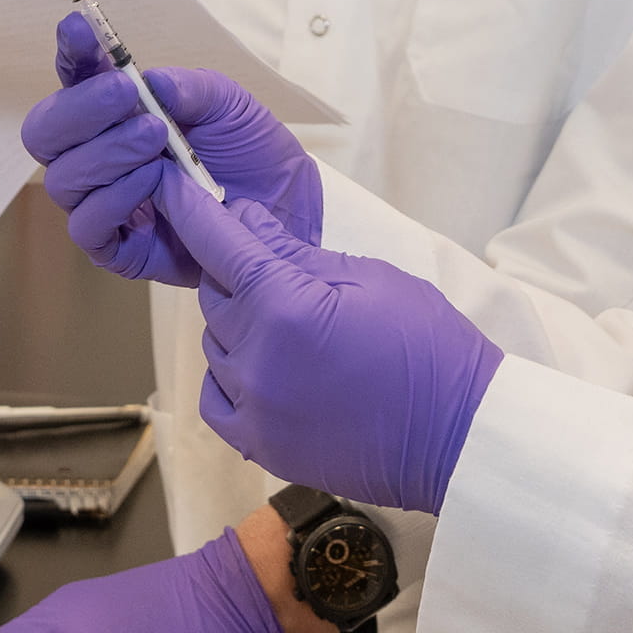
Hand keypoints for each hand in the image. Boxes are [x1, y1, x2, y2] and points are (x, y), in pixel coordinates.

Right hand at [20, 14, 321, 283]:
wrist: (286, 214)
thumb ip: (191, 88)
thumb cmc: (251, 155)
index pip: (74, 78)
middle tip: (125, 94)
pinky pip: (88, 226)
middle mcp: (97, 155)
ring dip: (106, 152)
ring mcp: (103, 202)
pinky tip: (152, 182)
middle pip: (44, 132)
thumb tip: (150, 81)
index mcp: (117, 113)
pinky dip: (114, 198)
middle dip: (78, 108)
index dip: (71, 52)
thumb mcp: (232, 107)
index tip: (80, 28)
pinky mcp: (117, 249)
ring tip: (156, 138)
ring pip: (62, 178)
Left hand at [156, 182, 501, 514]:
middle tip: (281, 273)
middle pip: (214, 296)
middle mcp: (257, 360)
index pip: (218, 245)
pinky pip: (215, 398)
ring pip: (215, 344)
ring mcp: (255, 408)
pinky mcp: (260, 445)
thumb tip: (245, 220)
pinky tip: (263, 367)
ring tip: (294, 329)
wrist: (458, 435)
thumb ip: (295, 251)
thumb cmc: (429, 348)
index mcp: (285, 307)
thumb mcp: (369, 278)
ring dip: (239, 326)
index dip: (192, 210)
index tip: (173, 187)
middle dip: (237, 274)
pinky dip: (228, 376)